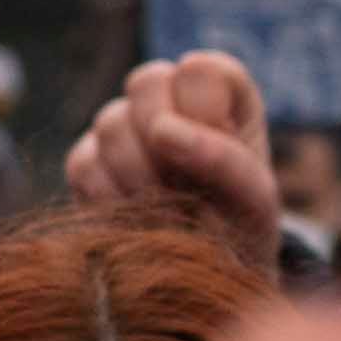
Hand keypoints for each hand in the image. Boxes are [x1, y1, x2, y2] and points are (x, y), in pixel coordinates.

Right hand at [61, 50, 282, 261]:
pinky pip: (85, 165)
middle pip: (146, 82)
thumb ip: (224, 157)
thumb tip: (162, 131)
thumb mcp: (255, 196)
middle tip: (187, 185)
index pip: (198, 69)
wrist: (209, 270)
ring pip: (111, 123)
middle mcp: (167, 97)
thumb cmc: (242, 225)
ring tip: (168, 207)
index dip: (205, 113)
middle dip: (168, 141)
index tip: (221, 156)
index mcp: (220, 90)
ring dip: (143, 176)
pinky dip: (113, 198)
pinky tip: (137, 216)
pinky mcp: (88, 161)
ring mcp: (123, 126)